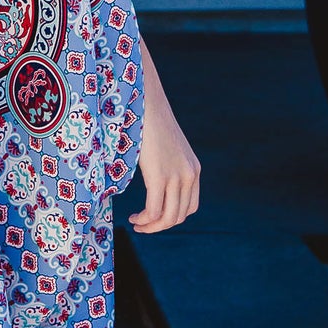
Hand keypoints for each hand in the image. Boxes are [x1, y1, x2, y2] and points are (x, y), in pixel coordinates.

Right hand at [130, 45, 200, 232]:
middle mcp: (190, 174)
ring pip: (168, 217)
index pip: (190, 207)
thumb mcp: (165, 148)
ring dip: (151, 226)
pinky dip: (145, 220)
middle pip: (179, 215)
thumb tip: (153, 179)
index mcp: (194, 169)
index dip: (171, 218)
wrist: (146, 100)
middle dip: (159, 226)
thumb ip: (166, 165)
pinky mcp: (160, 176)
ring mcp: (177, 176)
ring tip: (137, 224)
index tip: (153, 218)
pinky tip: (134, 218)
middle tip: (141, 225)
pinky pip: (155, 210)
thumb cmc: (148, 121)